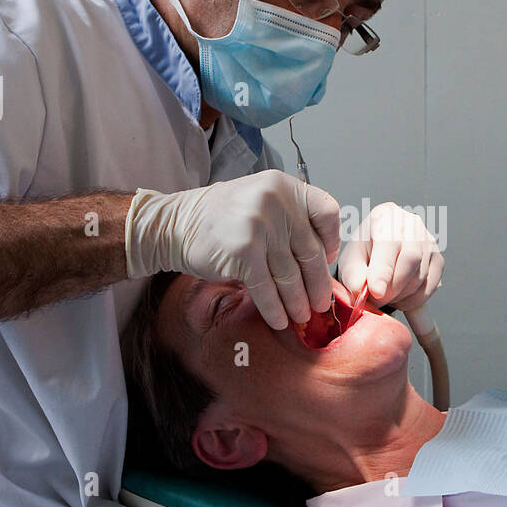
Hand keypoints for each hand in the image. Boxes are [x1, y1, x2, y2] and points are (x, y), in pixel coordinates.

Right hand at [125, 170, 340, 328]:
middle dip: (317, 285)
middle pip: (310, 252)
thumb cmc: (222, 218)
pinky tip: (279, 320)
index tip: (327, 260)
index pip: (328, 213)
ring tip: (301, 316)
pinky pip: (267, 288)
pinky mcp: (244, 252)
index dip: (331, 241)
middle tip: (320, 304)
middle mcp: (276, 202)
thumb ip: (292, 218)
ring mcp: (259, 226)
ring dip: (297, 302)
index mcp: (286, 186)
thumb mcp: (262, 200)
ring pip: (289, 275)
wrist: (175, 225)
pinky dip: (274, 309)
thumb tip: (324, 258)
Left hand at [337, 202, 443, 310]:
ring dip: (401, 296)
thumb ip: (353, 275)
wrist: (376, 254)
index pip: (390, 242)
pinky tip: (399, 296)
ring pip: (421, 276)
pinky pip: (430, 288)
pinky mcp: (438, 261)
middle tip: (377, 299)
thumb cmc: (363, 255)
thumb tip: (363, 289)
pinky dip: (413, 300)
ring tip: (384, 295)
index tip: (375, 292)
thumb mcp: (350, 262)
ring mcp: (429, 242)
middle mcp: (412, 224)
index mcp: (386, 216)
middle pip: (411, 259)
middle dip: (393, 287)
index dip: (383, 270)